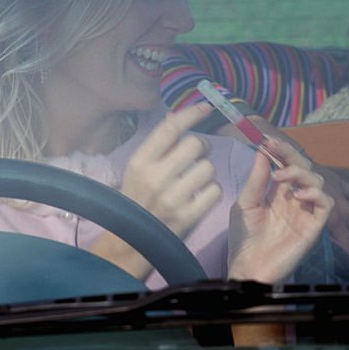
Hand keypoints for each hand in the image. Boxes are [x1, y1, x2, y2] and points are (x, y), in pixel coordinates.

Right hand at [89, 103, 220, 278]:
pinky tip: (201, 196)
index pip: (170, 128)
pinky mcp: (189, 216)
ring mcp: (173, 198)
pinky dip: (212, 191)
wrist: (132, 242)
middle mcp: (155, 177)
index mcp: (140, 162)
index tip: (206, 107)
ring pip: (209, 168)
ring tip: (195, 181)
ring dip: (207, 172)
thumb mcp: (139, 169)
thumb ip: (158, 145)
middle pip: (196, 144)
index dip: (191, 113)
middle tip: (198, 155)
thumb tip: (177, 116)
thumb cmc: (138, 199)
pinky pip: (216, 190)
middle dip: (203, 147)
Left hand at [227, 136, 333, 283]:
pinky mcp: (314, 227)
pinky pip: (325, 205)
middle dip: (291, 155)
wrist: (248, 267)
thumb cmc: (244, 238)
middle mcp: (295, 199)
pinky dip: (316, 195)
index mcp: (279, 192)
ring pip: (318, 182)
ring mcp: (305, 212)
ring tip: (281, 178)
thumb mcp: (245, 204)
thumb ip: (256, 180)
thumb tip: (262, 152)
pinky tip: (298, 195)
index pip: (286, 165)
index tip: (268, 140)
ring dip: (301, 174)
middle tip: (274, 148)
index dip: (281, 151)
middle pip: (305, 168)